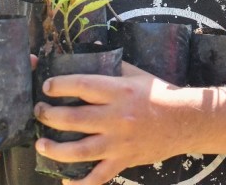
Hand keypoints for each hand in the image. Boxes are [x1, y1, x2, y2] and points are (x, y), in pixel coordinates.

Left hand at [33, 62, 187, 184]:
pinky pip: (98, 177)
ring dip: (55, 149)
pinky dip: (80, 182)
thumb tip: (89, 53)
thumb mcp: (135, 73)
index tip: (47, 87)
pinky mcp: (124, 161)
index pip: (81, 86)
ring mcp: (119, 143)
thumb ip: (111, 66)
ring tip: (41, 144)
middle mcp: (117, 118)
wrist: (185, 120)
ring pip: (80, 151)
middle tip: (40, 112)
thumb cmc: (159, 93)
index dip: (59, 86)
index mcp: (119, 91)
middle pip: (74, 118)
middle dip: (50, 116)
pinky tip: (65, 179)